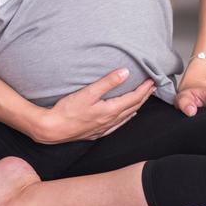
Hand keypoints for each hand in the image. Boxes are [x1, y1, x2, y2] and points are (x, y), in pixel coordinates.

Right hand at [31, 71, 155, 143]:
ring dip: (136, 106)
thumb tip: (126, 72)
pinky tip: (126, 116)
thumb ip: (108, 82)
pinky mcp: (96, 133)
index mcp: (110, 110)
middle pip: (132, 107)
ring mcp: (103, 128)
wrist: (52, 129)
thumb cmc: (68, 110)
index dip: (144, 89)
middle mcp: (109, 121)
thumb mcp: (88, 92)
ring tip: (143, 98)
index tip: (152, 80)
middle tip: (153, 87)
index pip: (133, 98)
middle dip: (144, 96)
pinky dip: (125, 118)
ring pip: (126, 117)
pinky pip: (117, 125)